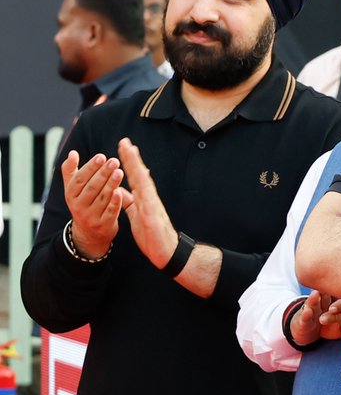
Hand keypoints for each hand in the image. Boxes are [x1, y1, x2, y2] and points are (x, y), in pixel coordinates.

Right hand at [61, 150, 125, 257]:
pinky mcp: (103, 225)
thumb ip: (71, 171)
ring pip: (102, 198)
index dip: (90, 167)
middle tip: (114, 161)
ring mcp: (90, 217)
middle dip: (103, 173)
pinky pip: (110, 212)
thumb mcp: (73, 189)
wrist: (89, 234)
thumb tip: (72, 152)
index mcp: (70, 195)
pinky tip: (120, 191)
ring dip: (111, 184)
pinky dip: (115, 202)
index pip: (79, 179)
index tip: (101, 156)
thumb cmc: (83, 204)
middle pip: (91, 188)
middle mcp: (78, 206)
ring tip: (120, 171)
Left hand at [116, 137, 179, 268]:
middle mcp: (149, 198)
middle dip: (131, 158)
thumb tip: (121, 191)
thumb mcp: (136, 217)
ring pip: (144, 181)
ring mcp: (152, 205)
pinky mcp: (153, 214)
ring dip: (137, 166)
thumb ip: (130, 203)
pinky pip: (147, 197)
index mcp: (144, 199)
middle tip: (125, 142)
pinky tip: (140, 174)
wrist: (166, 252)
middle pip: (139, 174)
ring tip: (131, 152)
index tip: (122, 148)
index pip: (134, 177)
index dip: (128, 163)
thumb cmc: (153, 236)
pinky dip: (143, 185)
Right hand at [288, 290, 336, 346]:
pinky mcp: (302, 320)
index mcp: (334, 300)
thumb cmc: (328, 324)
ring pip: (313, 303)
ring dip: (314, 299)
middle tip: (330, 286)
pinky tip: (308, 311)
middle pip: (325, 295)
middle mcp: (322, 302)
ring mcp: (312, 310)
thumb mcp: (340, 327)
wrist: (308, 331)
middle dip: (328, 291)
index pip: (340, 296)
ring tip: (316, 294)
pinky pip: (304, 316)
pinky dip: (305, 314)